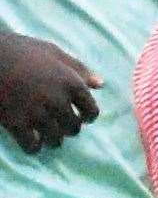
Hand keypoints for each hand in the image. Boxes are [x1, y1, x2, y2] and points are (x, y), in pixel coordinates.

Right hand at [0, 30, 101, 153]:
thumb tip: (100, 84)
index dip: (88, 116)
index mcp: (70, 82)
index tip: (83, 117)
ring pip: (55, 139)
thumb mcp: (53, 52)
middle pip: (73, 127)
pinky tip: (32, 142)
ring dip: (53, 139)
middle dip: (70, 128)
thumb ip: (78, 68)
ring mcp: (37, 113)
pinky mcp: (16, 123)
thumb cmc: (20, 50)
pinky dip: (34, 147)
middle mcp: (57, 100)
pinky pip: (32, 146)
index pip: (91, 110)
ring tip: (49, 136)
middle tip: (62, 125)